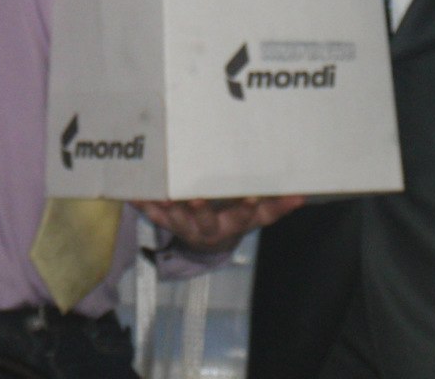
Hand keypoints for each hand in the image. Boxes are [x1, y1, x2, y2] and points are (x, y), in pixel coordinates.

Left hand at [132, 194, 305, 254]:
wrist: (208, 242)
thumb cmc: (235, 218)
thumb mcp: (257, 216)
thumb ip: (276, 206)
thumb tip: (302, 194)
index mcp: (233, 225)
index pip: (243, 219)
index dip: (247, 209)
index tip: (250, 197)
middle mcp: (208, 229)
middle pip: (205, 223)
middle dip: (200, 211)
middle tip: (196, 198)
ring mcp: (184, 227)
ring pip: (175, 221)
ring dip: (168, 209)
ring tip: (164, 196)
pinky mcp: (166, 221)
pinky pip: (151, 214)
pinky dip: (142, 203)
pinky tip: (132, 191)